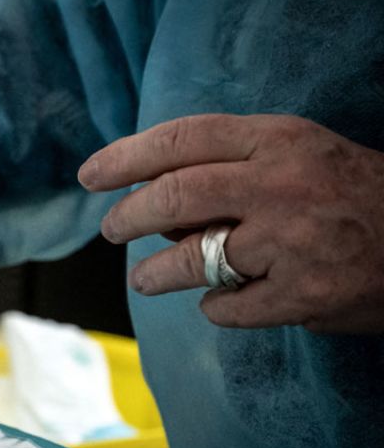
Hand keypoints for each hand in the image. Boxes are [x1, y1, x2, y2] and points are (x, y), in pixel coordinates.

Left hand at [78, 114, 383, 332]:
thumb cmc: (356, 196)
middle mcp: (282, 185)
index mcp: (280, 141)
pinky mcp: (303, 296)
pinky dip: (217, 309)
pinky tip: (222, 303)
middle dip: (129, 215)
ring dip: (157, 273)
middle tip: (112, 229)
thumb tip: (156, 202)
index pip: (183, 139)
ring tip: (145, 280)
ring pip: (192, 260)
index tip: (91, 175)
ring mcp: (292, 242)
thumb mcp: (301, 157)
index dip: (126, 157)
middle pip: (174, 196)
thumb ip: (233, 169)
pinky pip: (229, 308)